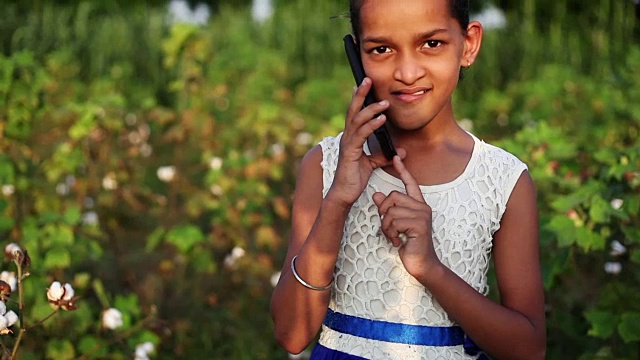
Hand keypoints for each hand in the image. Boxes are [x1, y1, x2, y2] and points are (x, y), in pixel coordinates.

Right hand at [326, 78, 404, 208]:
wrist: (344, 194)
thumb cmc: (354, 178)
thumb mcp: (372, 164)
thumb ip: (383, 156)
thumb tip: (401, 151)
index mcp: (351, 137)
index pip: (355, 113)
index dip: (359, 98)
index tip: (364, 84)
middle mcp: (347, 137)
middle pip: (353, 110)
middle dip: (360, 94)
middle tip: (368, 80)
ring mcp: (348, 143)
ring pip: (357, 120)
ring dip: (371, 110)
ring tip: (384, 103)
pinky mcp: (351, 152)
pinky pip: (361, 134)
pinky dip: (372, 125)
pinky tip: (381, 119)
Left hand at [372, 156, 440, 278]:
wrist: (421, 264)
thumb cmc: (409, 244)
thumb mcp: (395, 225)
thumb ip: (387, 209)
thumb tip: (376, 194)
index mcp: (418, 205)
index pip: (410, 183)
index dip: (403, 170)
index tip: (396, 157)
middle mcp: (422, 207)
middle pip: (393, 196)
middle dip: (383, 212)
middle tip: (387, 227)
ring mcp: (422, 215)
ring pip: (391, 210)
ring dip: (386, 226)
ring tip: (394, 236)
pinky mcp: (419, 225)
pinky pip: (394, 221)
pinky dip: (391, 233)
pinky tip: (398, 241)